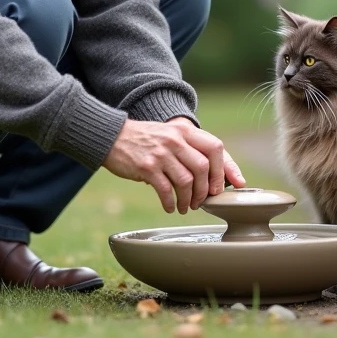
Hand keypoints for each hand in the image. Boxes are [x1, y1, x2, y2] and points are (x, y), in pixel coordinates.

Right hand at [102, 118, 246, 213]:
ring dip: (189, 199)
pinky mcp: (146, 167)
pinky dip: (170, 202)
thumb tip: (216, 176)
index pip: (215, 148)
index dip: (222, 170)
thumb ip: (191, 149)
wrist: (113, 137)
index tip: (220, 187)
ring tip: (186, 206)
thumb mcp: (171, 135)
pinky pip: (165, 190)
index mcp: (185, 131)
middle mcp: (175, 139)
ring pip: (186, 181)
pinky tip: (170, 207)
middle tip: (202, 201)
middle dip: (205, 190)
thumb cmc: (147, 141)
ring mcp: (161, 153)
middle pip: (203, 167)